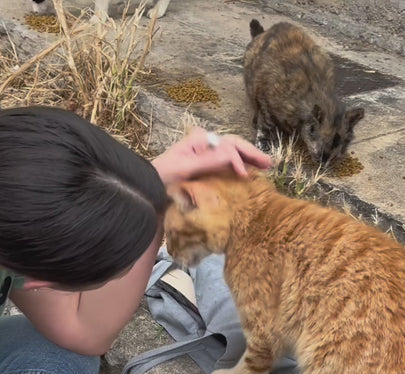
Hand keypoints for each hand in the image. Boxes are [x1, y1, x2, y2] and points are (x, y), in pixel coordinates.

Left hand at [151, 127, 272, 185]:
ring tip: (264, 167)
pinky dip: (238, 169)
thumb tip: (233, 154)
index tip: (245, 174)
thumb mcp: (186, 168)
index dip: (241, 157)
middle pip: (234, 147)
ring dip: (248, 161)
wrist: (149, 190)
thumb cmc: (163, 177)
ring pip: (232, 155)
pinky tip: (248, 174)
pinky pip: (225, 166)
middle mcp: (206, 145)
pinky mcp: (205, 169)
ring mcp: (206, 156)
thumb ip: (210, 161)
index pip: (229, 145)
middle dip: (251, 155)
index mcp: (201, 140)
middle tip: (269, 164)